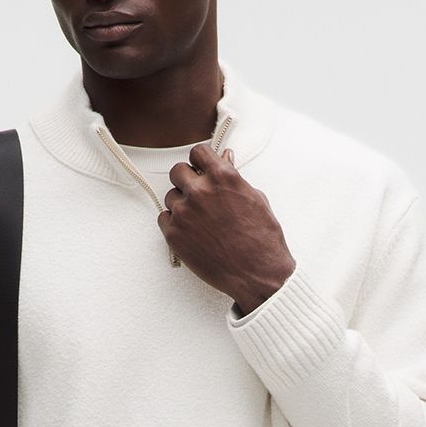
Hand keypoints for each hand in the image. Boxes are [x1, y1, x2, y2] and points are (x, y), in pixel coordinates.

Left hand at [156, 144, 296, 313]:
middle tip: (197, 193)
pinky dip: (173, 223)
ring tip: (199, 219)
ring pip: (171, 196)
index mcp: (222, 177)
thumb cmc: (261, 239)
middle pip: (177, 171)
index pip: (198, 152)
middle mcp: (200, 191)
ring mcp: (184, 213)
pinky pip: (164, 219)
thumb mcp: (255, 198)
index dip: (200, 161)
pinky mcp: (174, 235)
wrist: (257, 273)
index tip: (200, 168)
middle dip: (187, 179)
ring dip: (181, 203)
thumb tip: (225, 159)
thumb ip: (234, 177)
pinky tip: (190, 231)